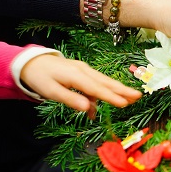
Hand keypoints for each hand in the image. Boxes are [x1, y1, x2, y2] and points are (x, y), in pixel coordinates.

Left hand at [20, 55, 141, 118]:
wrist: (31, 62)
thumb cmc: (40, 78)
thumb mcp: (51, 91)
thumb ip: (71, 99)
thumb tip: (88, 109)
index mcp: (76, 76)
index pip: (97, 89)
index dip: (111, 97)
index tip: (125, 104)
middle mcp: (83, 71)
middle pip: (106, 82)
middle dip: (122, 90)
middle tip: (138, 96)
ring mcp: (84, 70)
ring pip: (103, 82)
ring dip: (117, 90)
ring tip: (131, 98)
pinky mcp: (82, 72)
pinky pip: (95, 83)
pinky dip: (102, 93)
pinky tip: (102, 104)